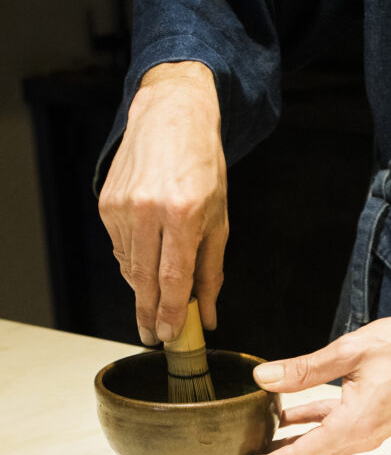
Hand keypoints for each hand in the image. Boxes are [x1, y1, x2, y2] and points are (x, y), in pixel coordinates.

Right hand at [98, 62, 227, 343]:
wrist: (172, 117)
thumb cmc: (203, 167)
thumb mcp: (219, 219)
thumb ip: (212, 271)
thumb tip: (209, 315)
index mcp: (183, 213)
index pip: (173, 279)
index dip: (171, 313)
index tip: (169, 336)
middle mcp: (149, 210)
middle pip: (145, 280)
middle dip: (149, 314)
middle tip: (153, 336)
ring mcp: (123, 206)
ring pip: (129, 267)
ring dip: (143, 288)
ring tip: (156, 301)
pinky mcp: (106, 203)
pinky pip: (119, 248)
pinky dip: (133, 261)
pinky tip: (146, 260)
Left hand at [234, 264, 390, 454]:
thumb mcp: (351, 351)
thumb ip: (304, 368)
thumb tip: (263, 378)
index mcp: (354, 423)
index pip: (301, 454)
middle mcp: (363, 435)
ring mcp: (371, 431)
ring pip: (322, 447)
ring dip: (292, 447)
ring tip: (261, 443)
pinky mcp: (376, 420)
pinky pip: (337, 432)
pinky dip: (313, 427)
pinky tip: (293, 416)